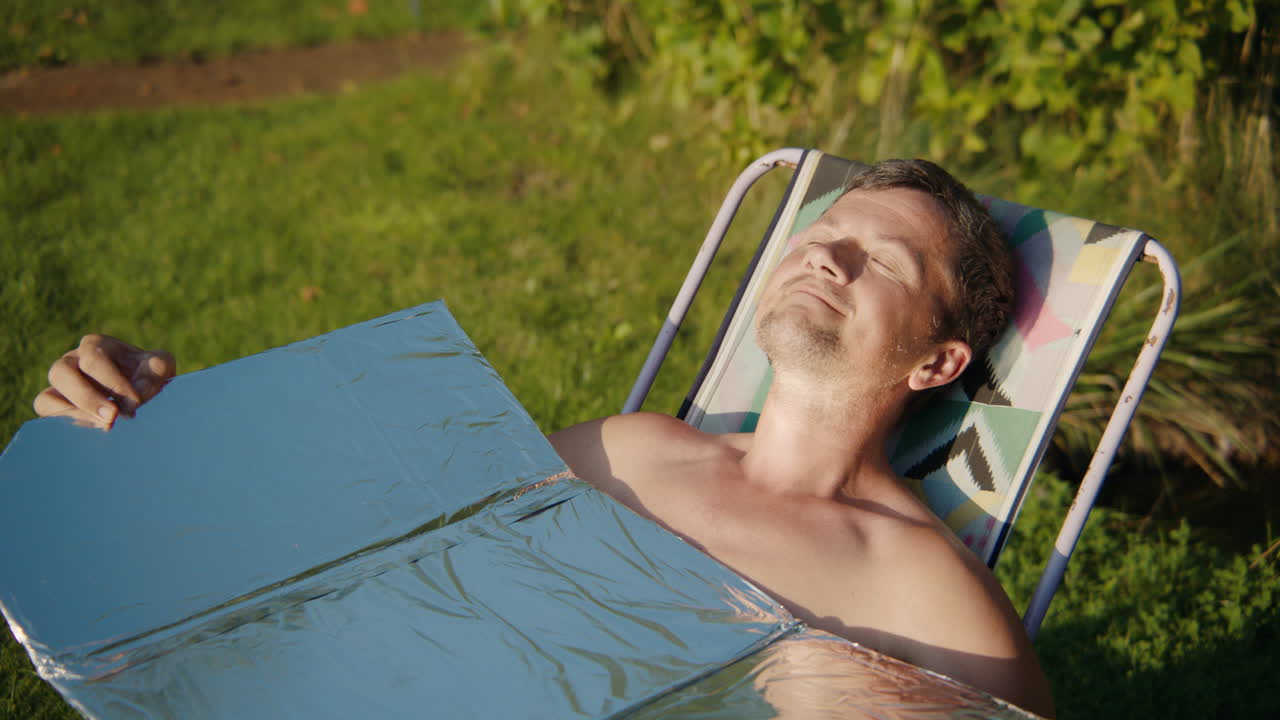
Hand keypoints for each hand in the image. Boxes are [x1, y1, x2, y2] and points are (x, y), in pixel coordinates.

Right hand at [34, 334, 176, 428]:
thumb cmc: (149, 373)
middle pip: (61, 373)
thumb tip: (131, 402)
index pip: (94, 359)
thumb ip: (151, 377)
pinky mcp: (55, 404)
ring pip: (47, 397)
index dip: (113, 383)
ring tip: (104, 425)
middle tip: (112, 417)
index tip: (135, 403)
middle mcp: (72, 361)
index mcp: (96, 345)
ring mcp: (60, 385)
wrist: (144, 389)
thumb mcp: (159, 367)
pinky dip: (63, 422)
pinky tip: (94, 429)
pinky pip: (45, 412)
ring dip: (74, 414)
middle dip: (87, 398)